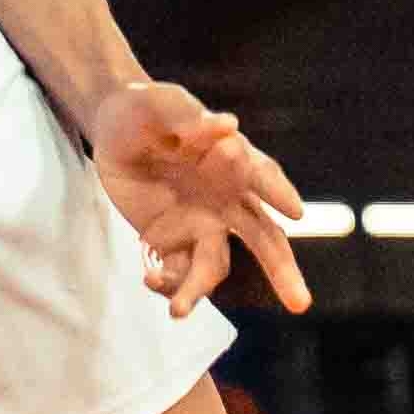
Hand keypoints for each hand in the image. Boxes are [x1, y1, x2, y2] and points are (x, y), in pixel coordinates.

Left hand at [93, 80, 313, 315]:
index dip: (277, 191)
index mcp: (232, 159)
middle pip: (264, 238)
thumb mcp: (160, 103)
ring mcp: (201, 224)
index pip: (261, 175)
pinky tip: (148, 278)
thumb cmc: (147, 108)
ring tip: (178, 310)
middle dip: (282, 269)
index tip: (295, 211)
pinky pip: (179, 271)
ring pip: (216, 266)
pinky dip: (169, 283)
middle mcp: (226, 198)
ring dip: (200, 289)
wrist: (113, 130)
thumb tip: (228, 125)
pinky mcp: (171, 242)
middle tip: (300, 303)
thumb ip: (189, 116)